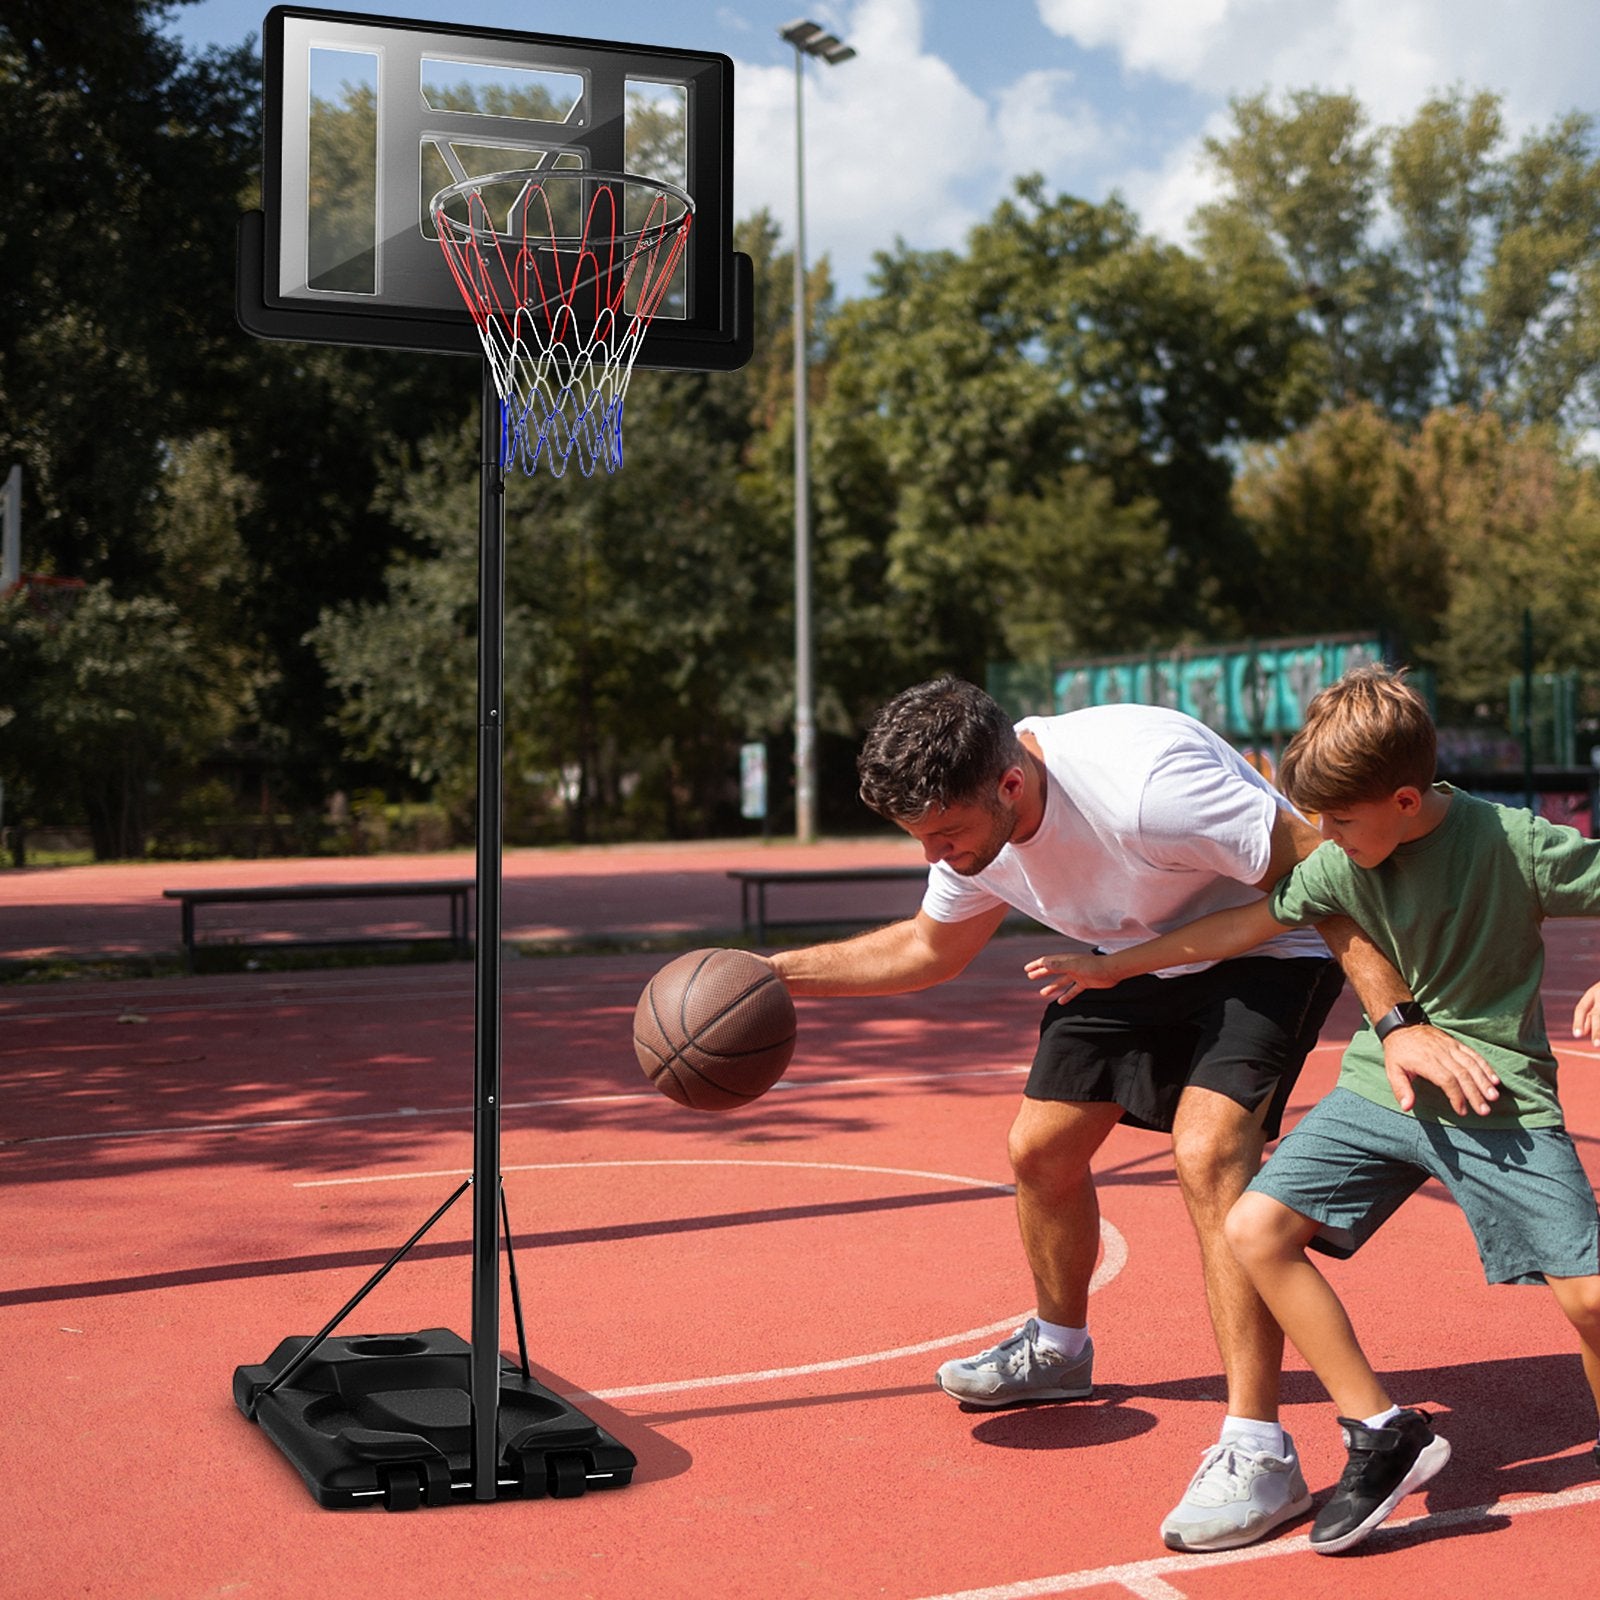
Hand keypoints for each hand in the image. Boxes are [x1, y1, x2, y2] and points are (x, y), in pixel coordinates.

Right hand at [1024, 951, 1121, 1000]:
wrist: (1112, 970)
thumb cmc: (1093, 966)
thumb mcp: (1074, 966)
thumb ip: (1059, 965)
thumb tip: (1043, 964)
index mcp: (1066, 960)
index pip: (1048, 961)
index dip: (1037, 965)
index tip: (1027, 970)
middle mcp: (1070, 967)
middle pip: (1053, 970)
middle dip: (1041, 973)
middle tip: (1030, 977)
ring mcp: (1078, 975)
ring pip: (1061, 981)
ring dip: (1052, 986)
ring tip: (1042, 993)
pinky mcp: (1085, 983)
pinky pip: (1073, 990)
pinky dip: (1066, 996)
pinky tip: (1061, 1002)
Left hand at [1382, 1024, 1499, 1116]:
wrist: (1401, 1026)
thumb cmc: (1398, 1052)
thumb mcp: (1392, 1070)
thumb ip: (1401, 1089)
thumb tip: (1407, 1107)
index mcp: (1426, 1061)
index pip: (1446, 1080)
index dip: (1456, 1096)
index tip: (1462, 1111)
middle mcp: (1441, 1053)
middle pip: (1463, 1075)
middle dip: (1475, 1094)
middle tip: (1484, 1110)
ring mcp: (1450, 1047)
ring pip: (1472, 1064)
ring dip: (1484, 1081)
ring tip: (1493, 1097)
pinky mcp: (1456, 1043)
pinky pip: (1474, 1055)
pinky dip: (1485, 1067)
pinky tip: (1495, 1080)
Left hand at [1573, 982, 1599, 1044]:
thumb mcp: (1596, 998)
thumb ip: (1589, 1013)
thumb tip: (1581, 1032)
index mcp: (1594, 992)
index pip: (1582, 1008)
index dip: (1578, 1022)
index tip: (1576, 1035)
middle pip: (1598, 1015)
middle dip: (1598, 1031)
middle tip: (1596, 1045)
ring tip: (1599, 1043)